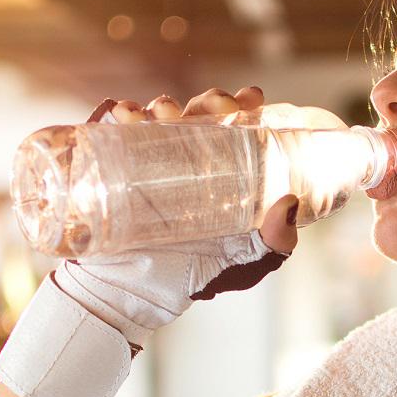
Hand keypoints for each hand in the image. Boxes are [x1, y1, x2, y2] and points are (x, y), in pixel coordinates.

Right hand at [59, 86, 301, 350]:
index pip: (231, 124)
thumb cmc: (189, 277)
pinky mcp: (107, 165)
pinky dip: (115, 111)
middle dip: (208, 101)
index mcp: (214, 168)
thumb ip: (275, 244)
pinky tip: (122, 111)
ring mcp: (142, 158)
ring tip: (163, 113)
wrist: (131, 296)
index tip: (253, 99)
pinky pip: (107, 126)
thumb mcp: (243, 264)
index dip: (242, 104)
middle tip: (217, 109)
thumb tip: (289, 204)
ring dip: (161, 104)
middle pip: (197, 112)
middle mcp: (180, 156)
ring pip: (154, 115)